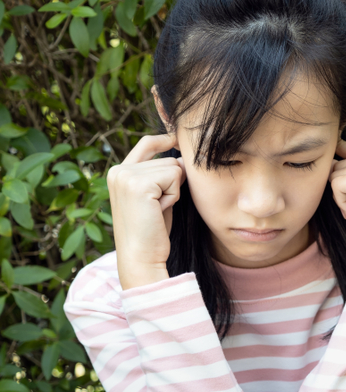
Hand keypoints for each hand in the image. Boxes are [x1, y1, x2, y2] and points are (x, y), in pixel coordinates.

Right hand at [107, 133, 186, 288]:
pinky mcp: (138, 183)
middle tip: (158, 208)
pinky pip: (174, 177)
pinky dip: (173, 196)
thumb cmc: (152, 231)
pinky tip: (159, 211)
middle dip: (174, 184)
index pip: (147, 144)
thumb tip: (181, 157)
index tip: (177, 135)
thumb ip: (161, 176)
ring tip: (157, 210)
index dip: (165, 139)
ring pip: (174, 168)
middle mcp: (118, 170)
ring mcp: (126, 175)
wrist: (141, 256)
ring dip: (174, 191)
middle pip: (169, 159)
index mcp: (119, 172)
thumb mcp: (155, 197)